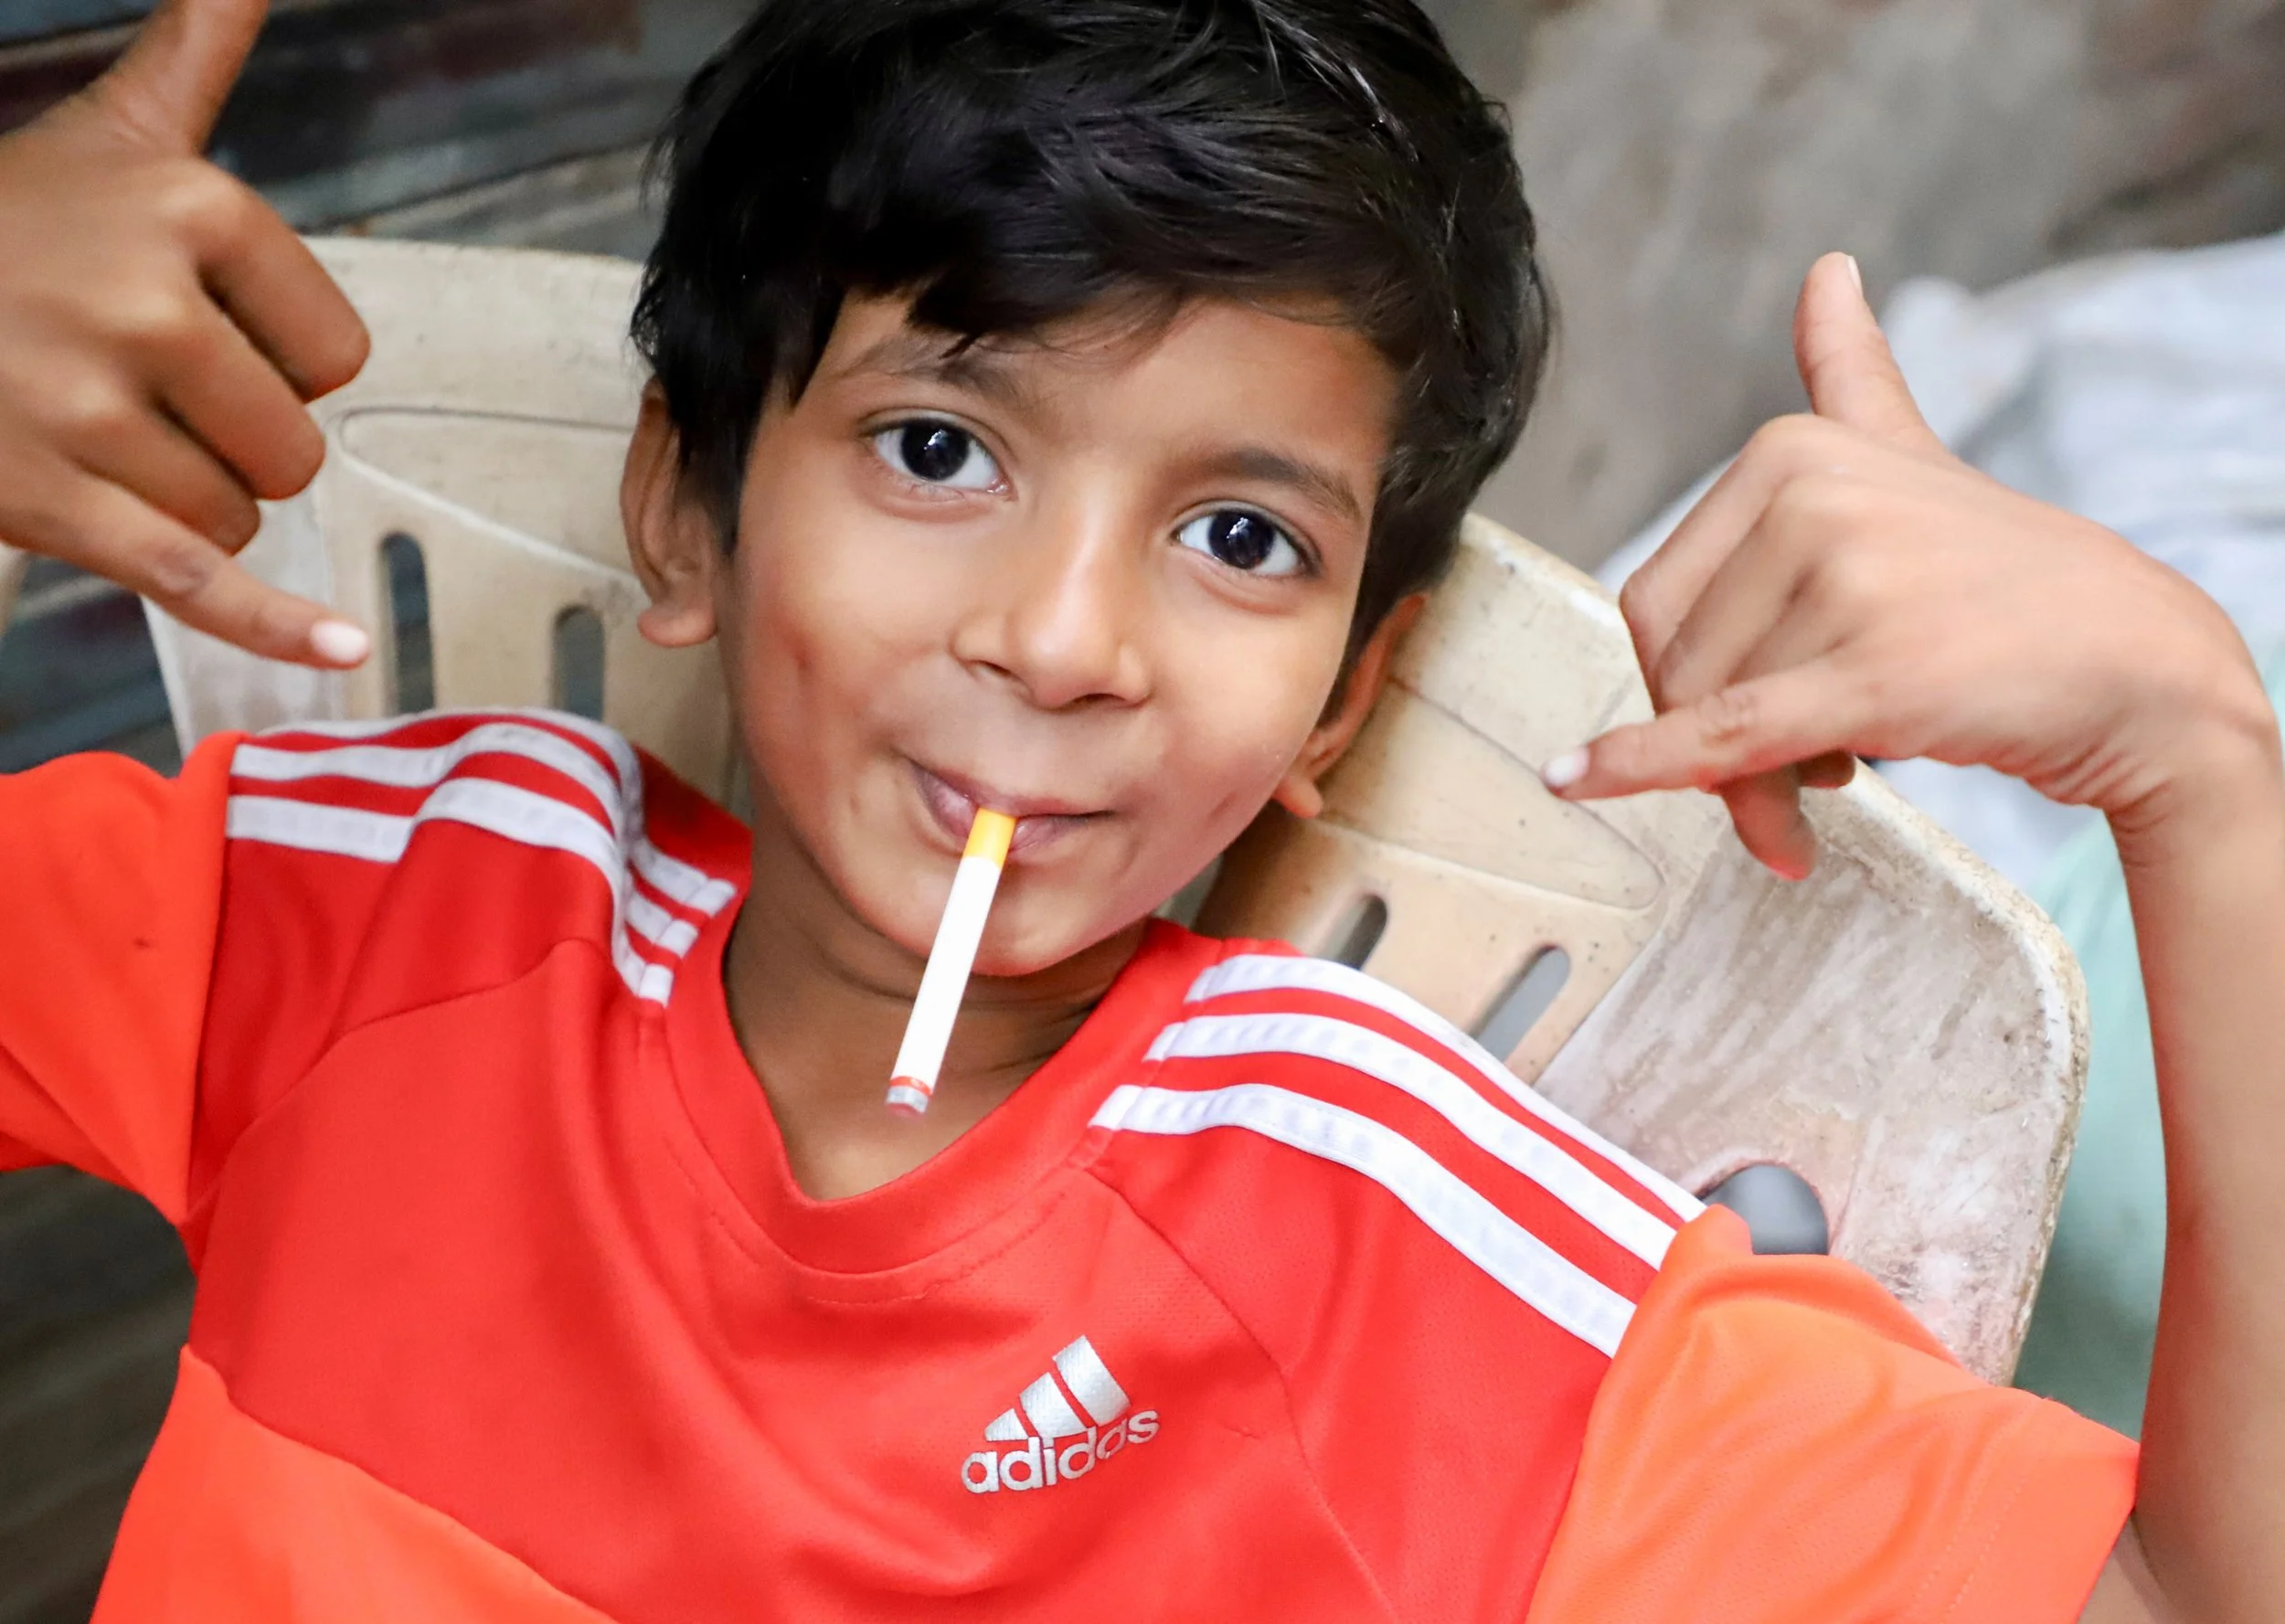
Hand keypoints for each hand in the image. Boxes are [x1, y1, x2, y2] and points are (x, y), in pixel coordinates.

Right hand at [0, 0, 370, 665]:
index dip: (277, 358)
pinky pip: (197, 575)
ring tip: (95, 431)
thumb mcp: (111, 134)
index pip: (338, 354)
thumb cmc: (10, 230)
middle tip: (135, 388)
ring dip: (190, 498)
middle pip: (297, 442)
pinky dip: (269, 623)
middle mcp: (143, 300)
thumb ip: (193, 50)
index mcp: (189, 205)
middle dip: (235, 438)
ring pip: (244, 511)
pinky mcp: (51, 500)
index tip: (191, 322)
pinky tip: (338, 650)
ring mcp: (90, 406)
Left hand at [1544, 253, 2273, 876]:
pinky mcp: (1876, 669)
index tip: (1738, 715)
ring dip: (1753, 784)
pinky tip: (1579, 782)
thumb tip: (1826, 269)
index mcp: (1788, 450)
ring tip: (1837, 775)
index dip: (1679, 679)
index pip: (1659, 599)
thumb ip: (1850, 376)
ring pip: (1714, 713)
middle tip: (1795, 767)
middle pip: (1674, 658)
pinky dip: (1644, 766)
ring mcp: (1846, 577)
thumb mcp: (1910, 456)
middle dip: (1706, 735)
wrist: (2139, 665)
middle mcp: (1809, 497)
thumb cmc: (2004, 579)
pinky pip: (1727, 733)